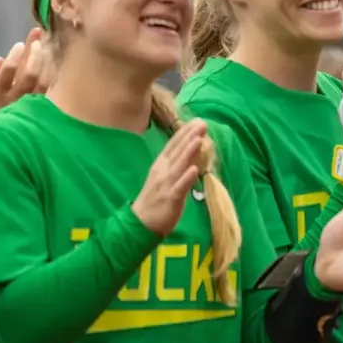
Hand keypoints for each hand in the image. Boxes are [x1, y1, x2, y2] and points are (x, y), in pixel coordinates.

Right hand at [0, 28, 48, 117]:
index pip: (8, 70)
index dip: (15, 55)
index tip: (19, 44)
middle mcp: (13, 100)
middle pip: (29, 74)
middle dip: (34, 55)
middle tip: (37, 41)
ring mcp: (27, 106)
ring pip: (40, 82)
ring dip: (44, 64)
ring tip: (45, 49)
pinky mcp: (37, 110)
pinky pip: (46, 91)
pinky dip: (48, 75)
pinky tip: (50, 65)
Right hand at [131, 119, 205, 236]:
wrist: (141, 222)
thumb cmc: (155, 199)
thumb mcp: (164, 177)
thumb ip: (176, 164)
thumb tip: (191, 150)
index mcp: (161, 165)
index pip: (173, 145)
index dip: (184, 133)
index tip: (196, 121)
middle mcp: (162, 171)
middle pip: (177, 151)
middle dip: (189, 136)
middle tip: (201, 123)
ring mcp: (166, 184)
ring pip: (179, 165)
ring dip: (189, 152)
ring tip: (199, 139)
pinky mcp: (170, 198)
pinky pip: (180, 187)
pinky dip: (187, 178)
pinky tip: (195, 169)